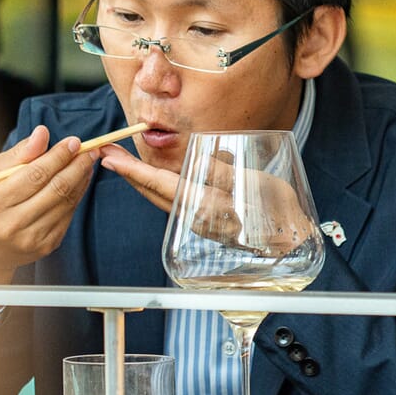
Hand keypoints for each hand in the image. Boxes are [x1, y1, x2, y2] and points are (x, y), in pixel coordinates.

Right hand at [0, 126, 98, 289]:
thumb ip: (20, 154)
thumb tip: (42, 132)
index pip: (35, 174)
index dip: (58, 156)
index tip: (74, 141)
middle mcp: (11, 223)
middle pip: (56, 188)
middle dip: (77, 166)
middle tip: (90, 150)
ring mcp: (31, 238)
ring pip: (66, 202)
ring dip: (81, 179)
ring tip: (87, 163)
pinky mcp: (46, 245)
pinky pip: (68, 215)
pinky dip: (77, 195)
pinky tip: (80, 182)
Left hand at [103, 146, 316, 255]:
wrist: (290, 241)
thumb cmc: (277, 212)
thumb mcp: (255, 185)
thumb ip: (225, 174)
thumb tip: (201, 161)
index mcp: (204, 204)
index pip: (160, 183)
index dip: (133, 169)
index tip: (109, 156)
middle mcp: (195, 215)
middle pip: (152, 192)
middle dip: (127, 173)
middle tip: (105, 153)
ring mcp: (198, 221)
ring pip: (161, 199)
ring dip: (140, 181)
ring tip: (124, 163)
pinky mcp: (205, 222)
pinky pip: (174, 203)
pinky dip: (158, 188)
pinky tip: (157, 180)